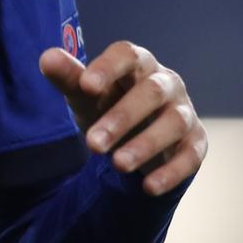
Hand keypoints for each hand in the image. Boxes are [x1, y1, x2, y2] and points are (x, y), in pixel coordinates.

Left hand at [39, 41, 206, 195]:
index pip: (126, 55)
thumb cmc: (109, 103)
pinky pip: (190, 155)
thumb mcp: (87, 94)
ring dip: (146, 145)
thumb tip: (47, 58)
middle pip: (151, 92)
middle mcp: (165, 83)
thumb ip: (69, 78)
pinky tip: (148, 187)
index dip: (108, 67)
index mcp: (137, 63)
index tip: (86, 86)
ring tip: (117, 165)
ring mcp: (183, 111)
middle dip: (122, 117)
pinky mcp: (195, 142)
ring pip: (173, 123)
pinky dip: (171, 172)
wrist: (137, 134)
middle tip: (93, 144)